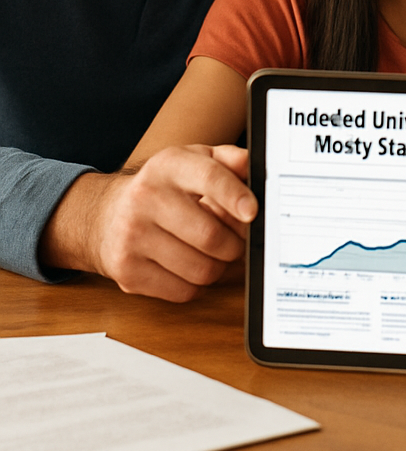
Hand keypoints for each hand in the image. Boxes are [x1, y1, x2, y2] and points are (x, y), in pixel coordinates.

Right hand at [42, 145, 256, 301]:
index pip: (209, 178)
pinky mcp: (127, 272)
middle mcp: (145, 198)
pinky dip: (198, 284)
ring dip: (219, 266)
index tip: (253, 213)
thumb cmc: (163, 187)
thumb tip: (256, 165)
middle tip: (239, 240)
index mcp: (168, 166)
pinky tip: (192, 266)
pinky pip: (184, 291)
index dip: (236, 197)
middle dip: (236, 243)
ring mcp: (132, 237)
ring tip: (215, 253)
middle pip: (210, 235)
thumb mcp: (194, 161)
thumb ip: (229, 159)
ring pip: (201, 269)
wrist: (105, 216)